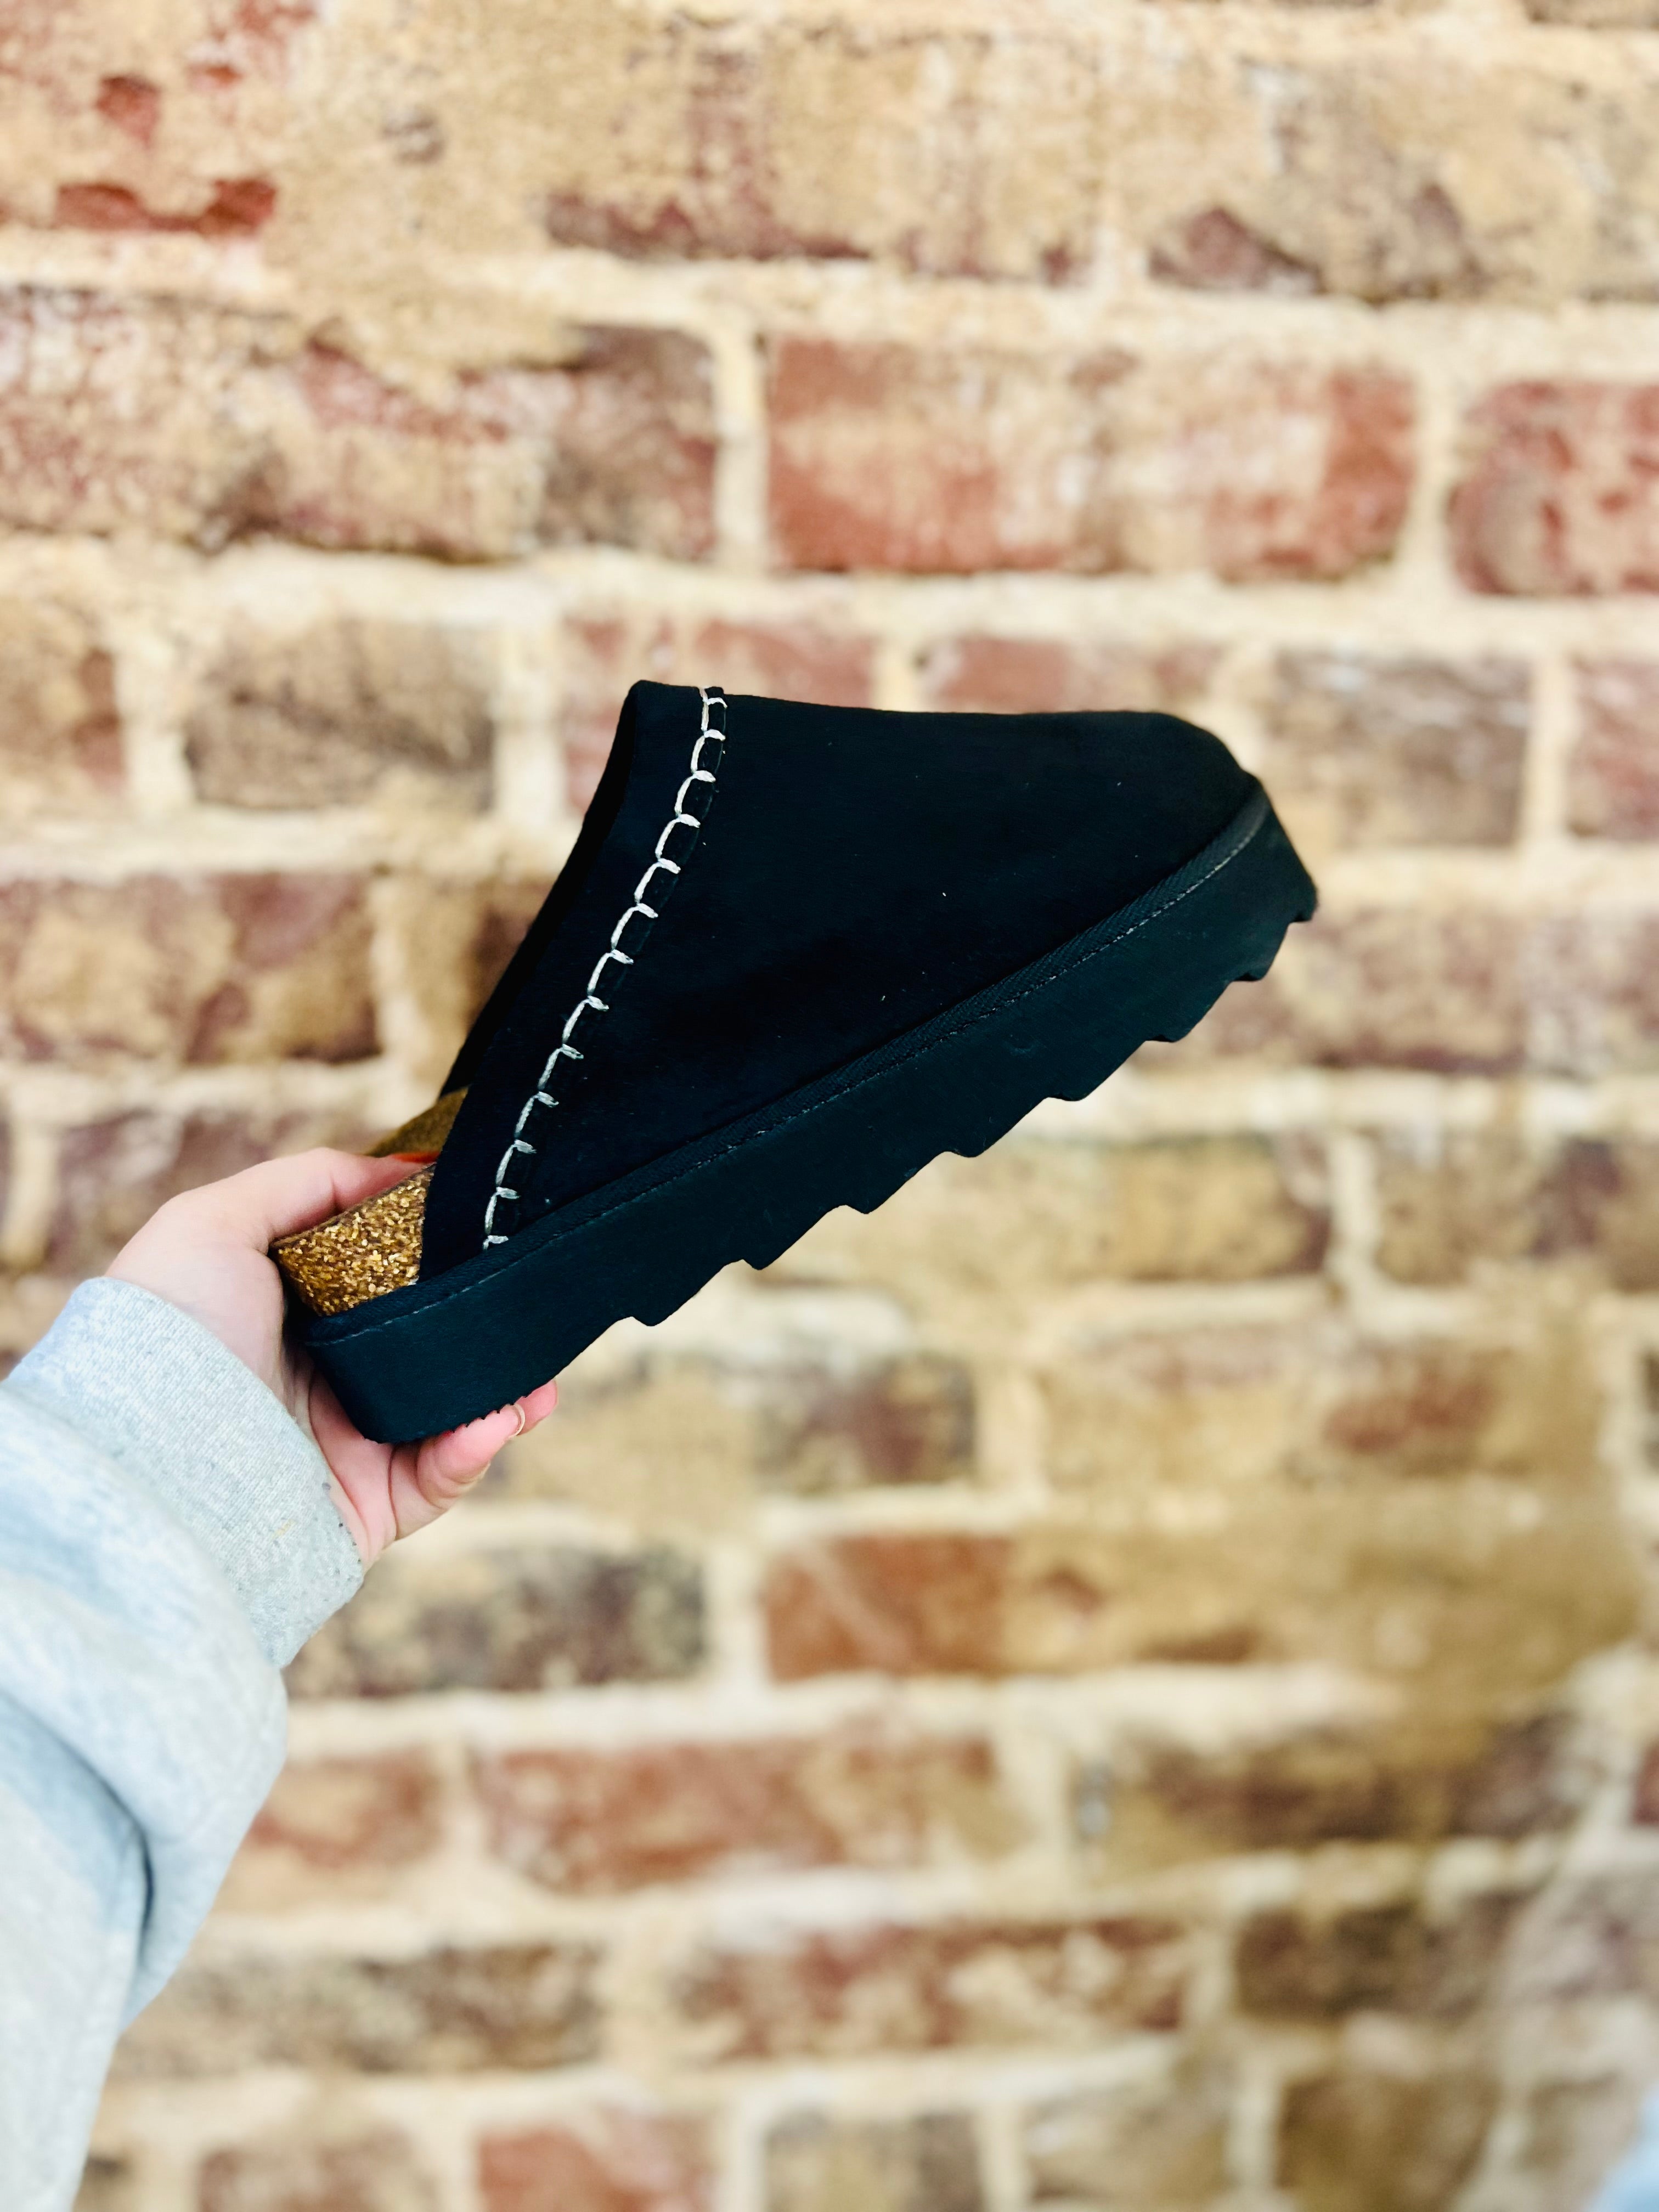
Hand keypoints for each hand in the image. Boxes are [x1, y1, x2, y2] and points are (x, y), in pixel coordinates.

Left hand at [106, 1149, 556, 1566]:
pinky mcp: (367, 1508)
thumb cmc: (169, 1334)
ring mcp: (348, 1449)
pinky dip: (478, 1448)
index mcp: (294, 1319)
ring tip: (538, 1381)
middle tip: (537, 1315)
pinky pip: (442, 1478)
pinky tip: (500, 1416)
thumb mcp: (215, 1221)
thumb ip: (311, 1181)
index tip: (492, 1239)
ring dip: (508, 1396)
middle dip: (494, 1336)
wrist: (150, 1459)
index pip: (387, 1285)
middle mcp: (324, 1384)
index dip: (442, 1264)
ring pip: (454, 1418)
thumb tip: (408, 1171)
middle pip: (432, 1353)